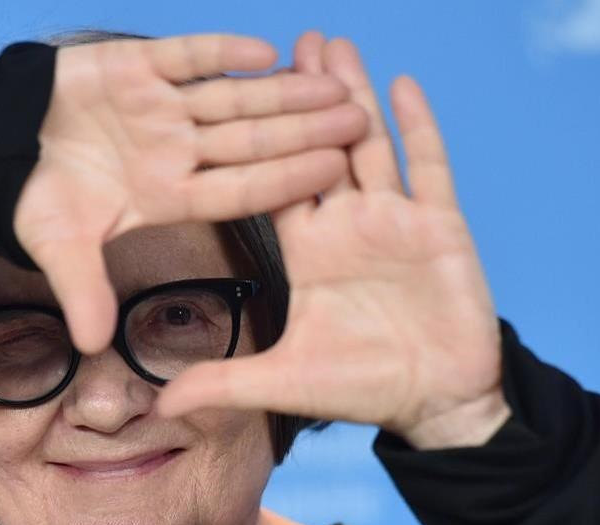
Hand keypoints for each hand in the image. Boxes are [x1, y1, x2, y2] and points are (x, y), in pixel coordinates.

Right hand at [14, 34, 368, 353]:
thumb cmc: (30, 198)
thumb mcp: (58, 247)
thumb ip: (83, 290)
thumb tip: (91, 349)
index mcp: (167, 194)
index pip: (238, 189)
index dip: (285, 180)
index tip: (334, 172)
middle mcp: (174, 150)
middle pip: (251, 141)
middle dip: (304, 131)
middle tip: (360, 121)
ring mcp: (160, 108)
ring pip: (232, 99)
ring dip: (281, 91)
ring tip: (333, 82)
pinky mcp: (137, 66)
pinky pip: (187, 57)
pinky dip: (221, 53)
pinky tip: (264, 50)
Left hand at [157, 33, 510, 448]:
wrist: (436, 401)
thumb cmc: (361, 388)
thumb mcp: (283, 383)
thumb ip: (222, 383)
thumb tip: (160, 405)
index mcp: (308, 249)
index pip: (275, 182)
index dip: (256, 142)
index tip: (233, 100)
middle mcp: (346, 225)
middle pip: (318, 148)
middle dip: (302, 99)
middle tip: (290, 44)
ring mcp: (393, 219)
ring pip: (368, 143)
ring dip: (350, 95)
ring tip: (332, 46)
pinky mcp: (438, 225)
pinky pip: (428, 166)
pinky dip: (418, 127)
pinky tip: (402, 85)